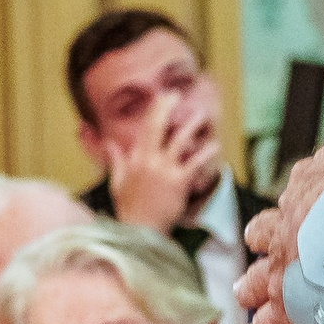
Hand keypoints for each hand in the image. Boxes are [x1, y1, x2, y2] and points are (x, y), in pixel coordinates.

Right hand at [106, 96, 220, 233]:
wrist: (140, 230)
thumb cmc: (130, 208)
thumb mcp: (117, 182)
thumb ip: (116, 160)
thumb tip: (109, 143)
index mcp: (134, 159)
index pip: (143, 129)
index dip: (153, 111)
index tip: (161, 97)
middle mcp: (148, 161)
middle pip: (157, 128)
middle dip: (165, 108)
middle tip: (175, 94)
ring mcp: (164, 170)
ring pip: (178, 141)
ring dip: (190, 126)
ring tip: (200, 114)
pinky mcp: (179, 181)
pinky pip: (194, 163)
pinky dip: (205, 153)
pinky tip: (214, 144)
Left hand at [236, 115, 323, 323]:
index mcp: (308, 187)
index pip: (303, 188)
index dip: (308, 195)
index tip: (313, 200)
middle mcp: (286, 226)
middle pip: (266, 232)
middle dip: (263, 240)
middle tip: (260, 247)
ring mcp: (283, 266)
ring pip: (259, 278)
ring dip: (253, 286)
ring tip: (245, 296)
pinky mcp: (288, 304)